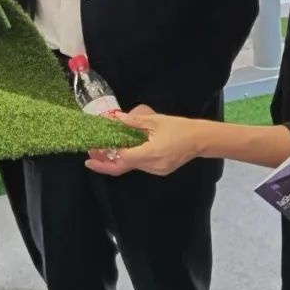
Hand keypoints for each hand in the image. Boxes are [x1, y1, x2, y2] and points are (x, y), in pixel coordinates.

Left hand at [84, 107, 201, 176]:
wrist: (200, 139)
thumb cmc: (179, 127)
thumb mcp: (155, 121)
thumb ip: (133, 122)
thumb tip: (114, 119)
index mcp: (150, 153)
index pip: (122, 158)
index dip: (107, 154)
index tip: (94, 149)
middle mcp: (152, 166)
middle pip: (123, 167)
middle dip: (104, 164)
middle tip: (89, 159)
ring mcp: (156, 170)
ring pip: (131, 166)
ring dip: (116, 159)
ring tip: (102, 150)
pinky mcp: (159, 170)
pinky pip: (139, 165)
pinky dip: (128, 158)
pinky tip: (121, 149)